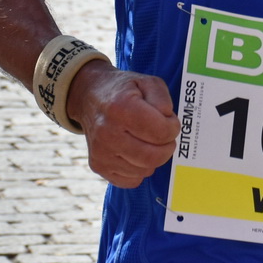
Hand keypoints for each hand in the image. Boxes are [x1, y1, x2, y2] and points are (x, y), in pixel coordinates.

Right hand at [65, 63, 179, 187]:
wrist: (90, 98)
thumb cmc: (123, 91)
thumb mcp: (147, 82)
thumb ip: (162, 99)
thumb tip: (167, 120)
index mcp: (121, 108)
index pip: (161, 132)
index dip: (173, 127)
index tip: (169, 121)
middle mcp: (107, 132)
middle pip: (153, 156)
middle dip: (167, 146)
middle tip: (164, 135)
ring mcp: (101, 152)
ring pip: (145, 170)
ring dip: (154, 157)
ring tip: (147, 140)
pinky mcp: (98, 166)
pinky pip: (132, 180)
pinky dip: (140, 169)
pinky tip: (136, 152)